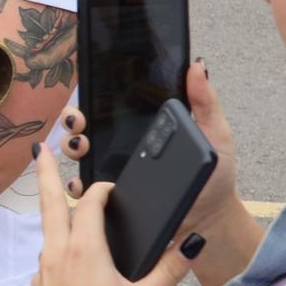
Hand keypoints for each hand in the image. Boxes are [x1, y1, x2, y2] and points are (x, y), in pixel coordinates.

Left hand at [26, 145, 195, 285]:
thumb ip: (170, 270)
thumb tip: (190, 244)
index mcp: (83, 250)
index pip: (91, 204)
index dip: (104, 192)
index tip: (114, 191)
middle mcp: (56, 256)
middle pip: (50, 203)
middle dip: (45, 173)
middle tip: (39, 149)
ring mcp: (41, 275)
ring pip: (48, 237)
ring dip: (57, 221)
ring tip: (66, 215)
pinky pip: (46, 265)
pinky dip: (56, 256)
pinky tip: (71, 272)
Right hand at [57, 60, 242, 240]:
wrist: (211, 219)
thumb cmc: (215, 177)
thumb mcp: (214, 133)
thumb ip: (204, 101)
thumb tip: (197, 66)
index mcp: (144, 129)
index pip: (111, 108)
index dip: (94, 100)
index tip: (90, 99)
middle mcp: (124, 148)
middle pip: (86, 128)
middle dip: (73, 121)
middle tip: (81, 125)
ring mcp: (115, 173)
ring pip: (80, 156)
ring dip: (71, 147)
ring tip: (81, 149)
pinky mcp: (113, 200)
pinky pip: (87, 193)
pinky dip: (78, 186)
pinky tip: (83, 184)